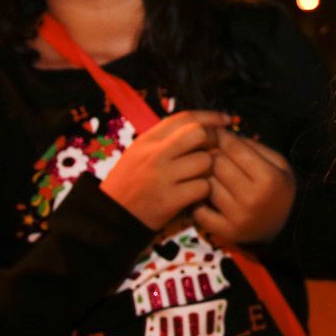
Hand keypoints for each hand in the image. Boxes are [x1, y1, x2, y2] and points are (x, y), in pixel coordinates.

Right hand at [100, 111, 228, 229]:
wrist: (109, 218)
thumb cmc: (129, 184)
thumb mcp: (139, 154)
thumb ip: (165, 140)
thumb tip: (201, 127)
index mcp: (147, 141)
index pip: (184, 118)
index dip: (209, 116)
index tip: (226, 120)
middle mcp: (154, 155)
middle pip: (198, 134)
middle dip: (214, 141)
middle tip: (217, 151)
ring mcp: (162, 177)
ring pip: (205, 162)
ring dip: (210, 170)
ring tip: (203, 177)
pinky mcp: (169, 200)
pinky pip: (203, 188)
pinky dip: (205, 192)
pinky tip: (198, 196)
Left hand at [192, 131, 296, 244]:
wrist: (285, 226)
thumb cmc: (279, 189)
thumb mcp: (278, 163)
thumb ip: (254, 147)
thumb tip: (222, 134)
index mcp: (269, 178)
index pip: (234, 148)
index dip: (221, 136)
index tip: (214, 132)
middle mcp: (252, 198)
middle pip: (217, 164)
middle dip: (211, 154)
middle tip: (207, 151)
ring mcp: (237, 217)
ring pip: (206, 185)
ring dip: (203, 176)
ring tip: (206, 171)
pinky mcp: (225, 232)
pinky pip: (199, 211)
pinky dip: (197, 201)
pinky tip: (203, 194)